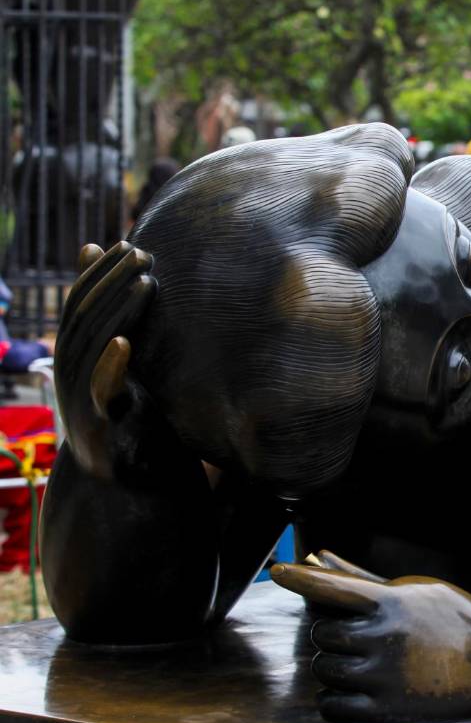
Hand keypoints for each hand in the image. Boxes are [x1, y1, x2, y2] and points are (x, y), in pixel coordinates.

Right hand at [54, 242, 155, 479]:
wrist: (129, 480)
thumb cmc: (130, 414)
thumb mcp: (124, 365)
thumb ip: (117, 323)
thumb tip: (109, 268)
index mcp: (76, 356)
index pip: (81, 303)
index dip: (100, 272)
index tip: (128, 242)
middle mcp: (72, 372)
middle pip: (86, 318)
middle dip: (113, 283)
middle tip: (143, 253)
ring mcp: (82, 398)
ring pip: (94, 347)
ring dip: (119, 313)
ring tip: (146, 283)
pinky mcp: (100, 424)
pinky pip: (100, 392)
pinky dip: (110, 366)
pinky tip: (124, 342)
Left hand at [272, 552, 470, 722]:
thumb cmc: (454, 619)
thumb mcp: (413, 592)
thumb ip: (359, 578)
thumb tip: (318, 556)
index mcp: (391, 602)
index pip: (329, 585)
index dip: (298, 577)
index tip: (276, 571)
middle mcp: (383, 637)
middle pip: (321, 632)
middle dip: (333, 633)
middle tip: (361, 635)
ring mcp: (384, 675)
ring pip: (324, 669)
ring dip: (334, 666)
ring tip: (365, 662)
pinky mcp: (386, 709)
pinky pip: (332, 706)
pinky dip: (337, 699)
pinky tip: (358, 689)